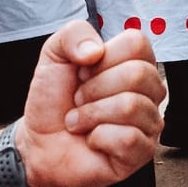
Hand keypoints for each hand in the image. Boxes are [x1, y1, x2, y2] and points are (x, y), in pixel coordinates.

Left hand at [16, 23, 164, 186]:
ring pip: (131, 106)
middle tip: (79, 100)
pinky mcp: (142, 152)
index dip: (102, 59)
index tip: (83, 74)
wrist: (38, 142)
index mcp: (135, 62)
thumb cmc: (53, 100)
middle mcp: (149, 91)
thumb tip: (96, 51)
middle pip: (137, 74)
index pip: (137, 43)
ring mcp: (149, 122)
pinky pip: (128, 138)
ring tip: (81, 121)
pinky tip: (92, 140)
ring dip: (91, 114)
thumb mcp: (55, 54)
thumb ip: (75, 33)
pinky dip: (98, 138)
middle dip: (93, 89)